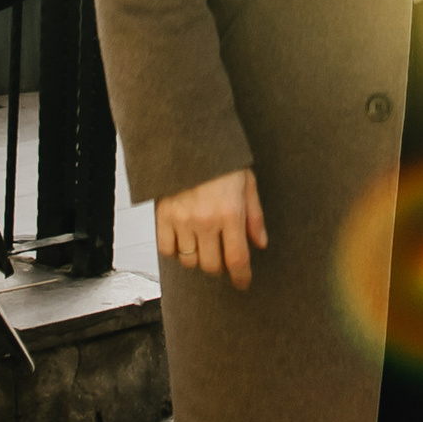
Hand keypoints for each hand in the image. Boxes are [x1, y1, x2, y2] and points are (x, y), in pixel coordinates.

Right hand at [156, 168, 266, 288]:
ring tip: (203, 245)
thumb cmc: (220, 158)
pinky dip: (176, 252)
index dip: (241, 277)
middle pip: (212, 265)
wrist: (187, 138)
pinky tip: (184, 241)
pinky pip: (166, 250)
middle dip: (220, 267)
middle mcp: (206, 220)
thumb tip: (260, 243)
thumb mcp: (247, 182)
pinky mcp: (162, 216)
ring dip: (198, 259)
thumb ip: (254, 216)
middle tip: (222, 256)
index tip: (242, 283)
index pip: (237, 259)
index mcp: (230, 213)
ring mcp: (182, 220)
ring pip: (189, 261)